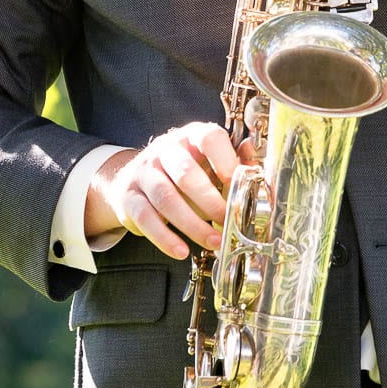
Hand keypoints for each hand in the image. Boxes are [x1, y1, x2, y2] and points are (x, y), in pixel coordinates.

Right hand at [84, 122, 254, 260]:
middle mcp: (165, 149)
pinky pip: (145, 218)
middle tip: (228, 222)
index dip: (226, 160)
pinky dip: (164, 237)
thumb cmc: (182, 173)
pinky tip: (181, 251)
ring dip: (192, 225)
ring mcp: (144, 172)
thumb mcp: (208, 163)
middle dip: (210, 201)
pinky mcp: (129, 197)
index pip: (209, 138)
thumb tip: (257, 168)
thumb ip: (234, 164)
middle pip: (186, 173)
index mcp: (191, 136)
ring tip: (213, 242)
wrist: (134, 179)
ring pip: (166, 198)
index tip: (238, 185)